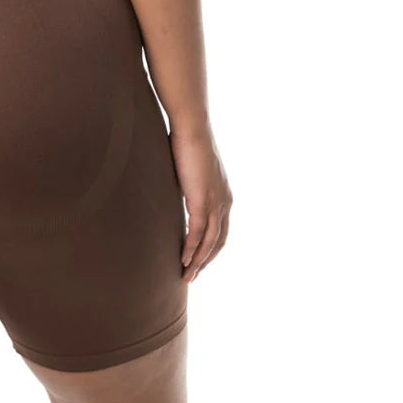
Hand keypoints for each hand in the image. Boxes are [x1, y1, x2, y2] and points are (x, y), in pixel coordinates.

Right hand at [169, 122, 231, 282]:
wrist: (192, 127)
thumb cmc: (187, 141)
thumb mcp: (191, 170)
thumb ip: (189, 185)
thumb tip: (177, 191)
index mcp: (224, 195)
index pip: (221, 230)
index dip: (211, 248)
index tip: (199, 261)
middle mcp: (225, 202)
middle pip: (218, 241)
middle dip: (206, 261)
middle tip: (192, 275)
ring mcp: (216, 202)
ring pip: (210, 242)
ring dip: (198, 261)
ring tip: (186, 275)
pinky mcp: (203, 200)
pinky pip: (198, 233)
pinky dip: (191, 249)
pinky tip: (184, 259)